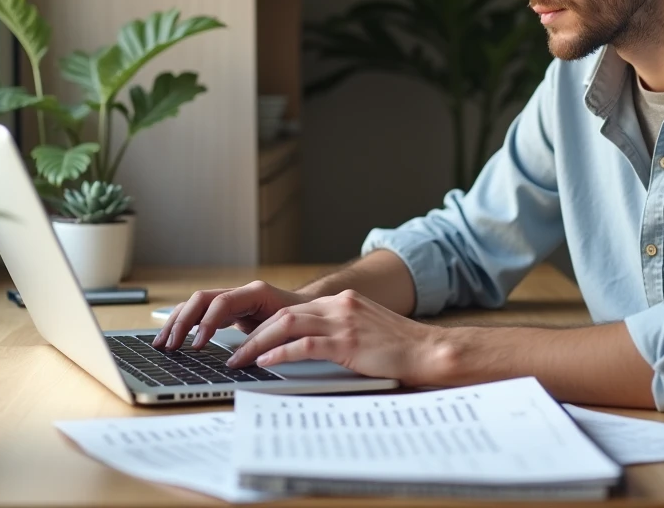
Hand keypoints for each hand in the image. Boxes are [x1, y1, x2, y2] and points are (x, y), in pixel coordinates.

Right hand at [152, 280, 306, 350]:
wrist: (309, 308)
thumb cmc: (302, 318)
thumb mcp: (290, 327)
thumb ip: (270, 337)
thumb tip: (247, 356)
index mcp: (256, 292)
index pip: (222, 302)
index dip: (207, 322)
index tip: (198, 344)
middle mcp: (240, 293)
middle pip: (202, 298)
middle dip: (183, 321)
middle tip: (172, 345)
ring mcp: (232, 299)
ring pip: (196, 303)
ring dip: (177, 322)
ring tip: (162, 343)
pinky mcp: (228, 310)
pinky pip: (200, 312)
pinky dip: (184, 323)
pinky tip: (171, 337)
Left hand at [225, 289, 446, 385]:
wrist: (429, 351)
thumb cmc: (400, 349)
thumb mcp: (365, 330)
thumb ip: (339, 331)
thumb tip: (307, 347)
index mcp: (342, 302)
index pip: (293, 309)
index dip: (265, 325)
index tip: (248, 340)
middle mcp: (340, 306)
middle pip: (284, 314)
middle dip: (254, 334)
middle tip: (234, 353)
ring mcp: (343, 322)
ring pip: (287, 326)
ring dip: (258, 344)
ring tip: (241, 360)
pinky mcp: (347, 342)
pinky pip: (304, 345)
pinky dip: (280, 353)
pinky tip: (266, 362)